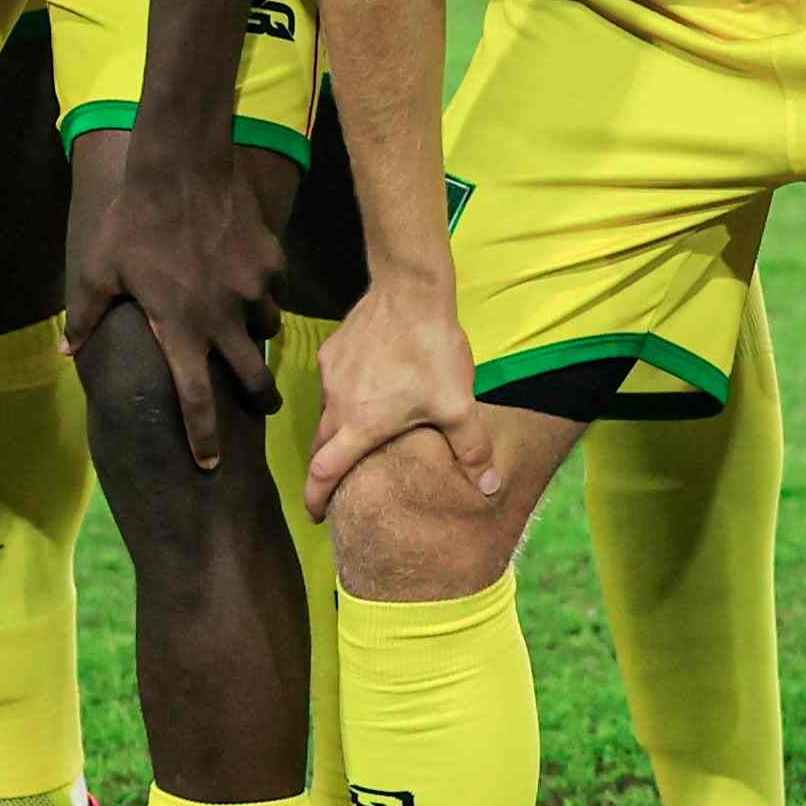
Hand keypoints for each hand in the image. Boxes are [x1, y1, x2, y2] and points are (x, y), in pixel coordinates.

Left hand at [69, 131, 283, 470]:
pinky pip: (272, 287)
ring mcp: (253, 290)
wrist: (181, 166)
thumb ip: (85, 316)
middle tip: (263, 407)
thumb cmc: (132, 221)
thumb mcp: (97, 270)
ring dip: (259, 338)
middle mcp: (223, 320)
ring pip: (267, 330)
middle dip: (260, 400)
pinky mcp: (271, 261)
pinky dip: (263, 290)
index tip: (211, 464)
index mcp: (180, 331)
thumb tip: (67, 352)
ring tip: (250, 332)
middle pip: (253, 379)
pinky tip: (249, 276)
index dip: (204, 438)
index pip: (196, 401)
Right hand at [302, 280, 494, 519]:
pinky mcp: (333, 349)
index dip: (316, 498)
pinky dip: (344, 393)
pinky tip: (369, 385)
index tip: (315, 515)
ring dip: (337, 428)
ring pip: (326, 411)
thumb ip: (472, 449)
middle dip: (325, 467)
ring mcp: (331, 374)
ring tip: (359, 433)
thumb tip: (490, 487)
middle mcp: (337, 403)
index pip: (324, 472)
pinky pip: (333, 381)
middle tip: (337, 481)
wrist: (411, 291)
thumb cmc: (432, 351)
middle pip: (321, 446)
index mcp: (361, 425)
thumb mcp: (459, 405)